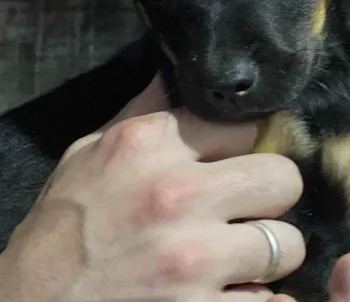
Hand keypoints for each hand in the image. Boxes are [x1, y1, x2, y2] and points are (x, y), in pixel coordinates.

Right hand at [0, 76, 306, 301]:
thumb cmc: (61, 229)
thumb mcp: (87, 154)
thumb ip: (141, 113)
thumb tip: (173, 71)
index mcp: (148, 144)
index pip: (244, 124)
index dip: (240, 147)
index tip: (230, 163)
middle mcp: (176, 194)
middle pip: (283, 178)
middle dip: (267, 197)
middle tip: (243, 212)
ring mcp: (193, 259)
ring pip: (288, 244)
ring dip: (264, 256)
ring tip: (232, 261)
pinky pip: (272, 301)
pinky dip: (256, 300)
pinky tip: (224, 294)